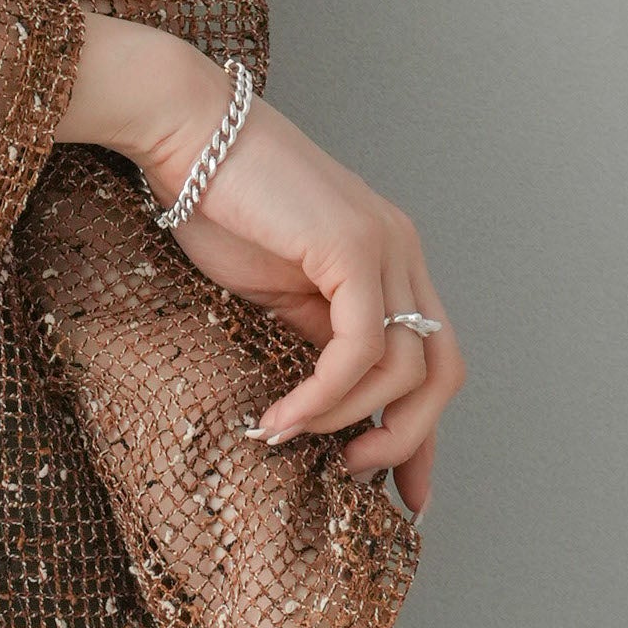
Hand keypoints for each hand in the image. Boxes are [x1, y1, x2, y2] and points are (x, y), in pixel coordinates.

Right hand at [57, 14, 464, 511]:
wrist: (184, 133)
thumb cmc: (213, 202)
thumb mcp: (272, 290)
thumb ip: (312, 338)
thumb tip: (327, 409)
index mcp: (389, 261)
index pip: (432, 359)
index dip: (422, 432)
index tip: (406, 494)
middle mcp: (403, 251)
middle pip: (442, 370)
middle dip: (409, 438)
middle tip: (359, 481)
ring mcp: (386, 246)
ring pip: (402, 369)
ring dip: (349, 422)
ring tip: (289, 438)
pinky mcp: (354, 248)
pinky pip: (359, 350)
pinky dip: (325, 396)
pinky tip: (281, 418)